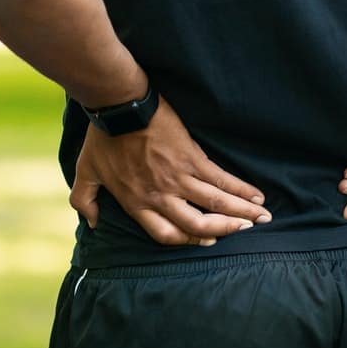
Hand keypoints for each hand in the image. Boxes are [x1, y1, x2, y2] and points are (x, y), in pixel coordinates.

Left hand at [68, 94, 270, 245]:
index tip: (207, 241)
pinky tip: (256, 196)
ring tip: (261, 219)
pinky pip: (220, 179)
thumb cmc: (102, 137)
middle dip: (224, 231)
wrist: (119, 105)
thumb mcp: (85, 172)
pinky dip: (241, 189)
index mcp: (137, 203)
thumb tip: (91, 222)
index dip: (189, 241)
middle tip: (245, 233)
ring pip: (215, 204)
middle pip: (197, 224)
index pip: (166, 235)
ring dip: (240, 213)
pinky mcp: (191, 157)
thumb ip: (85, 200)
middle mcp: (160, 196)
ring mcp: (178, 178)